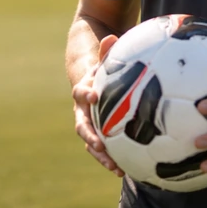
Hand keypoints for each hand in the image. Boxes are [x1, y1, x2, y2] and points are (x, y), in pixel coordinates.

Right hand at [72, 34, 124, 176]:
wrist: (89, 79)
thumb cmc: (101, 68)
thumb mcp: (104, 59)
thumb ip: (107, 52)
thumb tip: (112, 36)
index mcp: (84, 91)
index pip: (81, 92)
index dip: (86, 95)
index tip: (94, 97)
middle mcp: (82, 111)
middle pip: (82, 126)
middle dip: (90, 137)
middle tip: (100, 146)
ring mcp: (88, 124)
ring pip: (90, 142)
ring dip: (101, 156)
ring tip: (115, 168)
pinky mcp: (98, 134)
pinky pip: (102, 150)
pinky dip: (111, 159)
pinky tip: (125, 171)